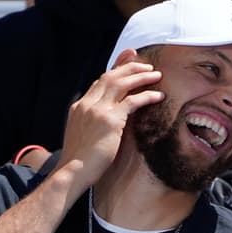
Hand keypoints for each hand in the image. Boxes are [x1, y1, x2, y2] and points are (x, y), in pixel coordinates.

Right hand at [58, 49, 163, 182]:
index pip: (99, 81)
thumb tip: (102, 126)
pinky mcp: (110, 120)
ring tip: (156, 75)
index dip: (115, 70)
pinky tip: (158, 95)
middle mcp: (87, 104)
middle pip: (110, 76)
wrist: (72, 171)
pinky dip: (147, 96)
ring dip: (141, 76)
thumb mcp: (81, 137)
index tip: (127, 61)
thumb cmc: (78, 162)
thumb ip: (90, 125)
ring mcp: (98, 110)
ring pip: (122, 83)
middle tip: (146, 64)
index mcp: (79, 106)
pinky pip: (132, 101)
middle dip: (130, 66)